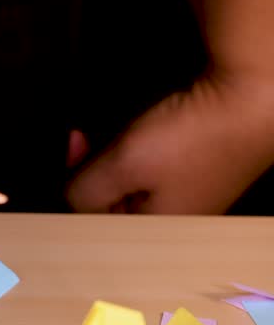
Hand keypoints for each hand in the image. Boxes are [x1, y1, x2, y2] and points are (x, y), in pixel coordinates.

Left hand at [66, 74, 273, 213]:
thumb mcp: (123, 166)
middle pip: (115, 203)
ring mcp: (193, 192)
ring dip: (112, 159)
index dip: (77, 187)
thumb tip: (70, 197)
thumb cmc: (187, 139)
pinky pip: (157, 168)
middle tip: (80, 139)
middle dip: (93, 171)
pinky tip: (138, 133)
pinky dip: (139, 152)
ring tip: (104, 135)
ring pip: (134, 183)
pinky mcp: (204, 166)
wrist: (256, 95)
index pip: (99, 222)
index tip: (74, 149)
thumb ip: (85, 191)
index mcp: (158, 229)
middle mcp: (178, 218)